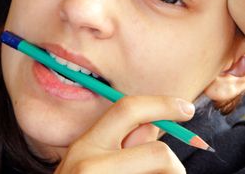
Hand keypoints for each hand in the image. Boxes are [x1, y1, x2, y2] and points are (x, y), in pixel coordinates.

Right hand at [54, 95, 194, 172]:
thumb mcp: (89, 163)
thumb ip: (121, 142)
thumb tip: (154, 123)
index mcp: (84, 146)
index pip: (127, 110)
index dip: (161, 104)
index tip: (186, 108)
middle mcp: (90, 166)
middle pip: (159, 154)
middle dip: (173, 163)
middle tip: (172, 172)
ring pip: (165, 173)